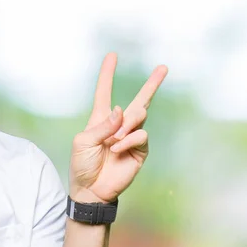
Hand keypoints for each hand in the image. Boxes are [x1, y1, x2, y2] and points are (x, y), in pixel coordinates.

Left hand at [69, 52, 167, 202]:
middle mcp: (118, 125)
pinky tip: (117, 149)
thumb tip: (121, 111)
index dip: (107, 74)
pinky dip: (128, 140)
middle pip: (138, 100)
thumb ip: (102, 125)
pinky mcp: (140, 150)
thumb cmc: (82, 165)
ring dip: (126, 124)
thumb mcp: (83, 141)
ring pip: (139, 116)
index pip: (105, 92)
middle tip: (164, 67)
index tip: (112, 55)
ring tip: (115, 138)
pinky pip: (141, 135)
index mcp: (101, 119)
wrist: (91, 190)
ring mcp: (131, 137)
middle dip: (152, 84)